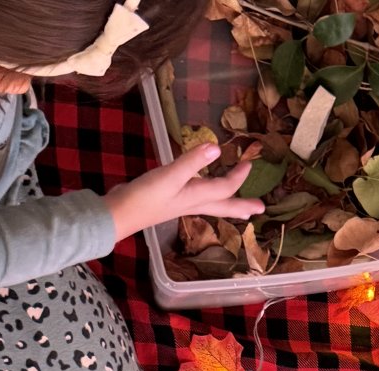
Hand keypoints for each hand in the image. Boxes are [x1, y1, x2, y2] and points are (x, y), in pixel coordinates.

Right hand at [106, 144, 262, 238]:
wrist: (119, 214)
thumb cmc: (145, 197)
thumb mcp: (170, 176)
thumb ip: (192, 161)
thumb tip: (217, 148)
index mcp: (197, 197)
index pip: (224, 188)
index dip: (239, 177)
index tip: (250, 164)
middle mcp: (193, 204)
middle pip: (223, 206)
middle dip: (241, 206)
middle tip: (259, 209)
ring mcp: (181, 205)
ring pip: (211, 206)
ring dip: (227, 205)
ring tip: (240, 209)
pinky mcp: (169, 201)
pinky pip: (197, 201)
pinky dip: (206, 198)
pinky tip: (201, 194)